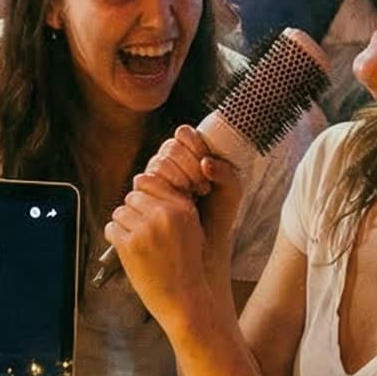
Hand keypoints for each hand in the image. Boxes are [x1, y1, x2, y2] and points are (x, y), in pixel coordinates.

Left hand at [105, 162, 214, 328]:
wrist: (184, 299)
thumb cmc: (185, 265)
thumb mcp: (191, 229)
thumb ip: (172, 205)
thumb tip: (141, 182)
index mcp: (181, 208)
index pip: (148, 181)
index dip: (143, 196)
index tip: (146, 211)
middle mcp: (164, 215)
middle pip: (132, 196)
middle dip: (133, 212)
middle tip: (140, 231)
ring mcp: (146, 229)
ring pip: (119, 212)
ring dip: (123, 226)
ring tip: (136, 243)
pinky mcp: (129, 245)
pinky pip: (111, 228)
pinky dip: (115, 238)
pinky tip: (128, 250)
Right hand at [141, 123, 243, 270]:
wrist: (206, 242)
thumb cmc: (220, 213)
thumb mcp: (232, 191)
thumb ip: (226, 173)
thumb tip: (206, 163)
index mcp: (191, 152)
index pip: (184, 134)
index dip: (193, 145)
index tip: (206, 164)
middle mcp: (171, 161)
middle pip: (169, 147)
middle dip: (187, 164)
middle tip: (202, 186)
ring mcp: (157, 176)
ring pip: (157, 163)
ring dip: (176, 176)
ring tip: (192, 195)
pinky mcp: (146, 194)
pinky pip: (145, 181)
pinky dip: (162, 189)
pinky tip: (176, 202)